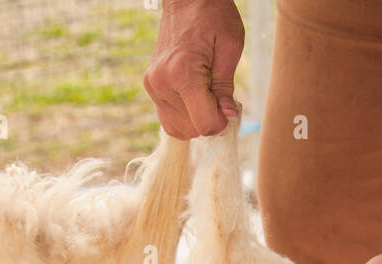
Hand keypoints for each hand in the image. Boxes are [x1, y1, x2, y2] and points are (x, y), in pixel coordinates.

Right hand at [144, 0, 244, 137]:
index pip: (204, 124)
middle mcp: (162, 83)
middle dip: (210, 118)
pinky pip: (170, 120)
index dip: (222, 122)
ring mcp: (153, 86)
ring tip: (205, 92)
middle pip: (193, 129)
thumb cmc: (212, 15)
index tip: (228, 107)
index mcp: (182, 73)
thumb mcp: (230, 46)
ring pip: (180, 129)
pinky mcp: (151, 86)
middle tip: (217, 94)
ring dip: (197, 119)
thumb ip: (226, 86)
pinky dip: (186, 117)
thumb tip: (228, 116)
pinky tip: (194, 98)